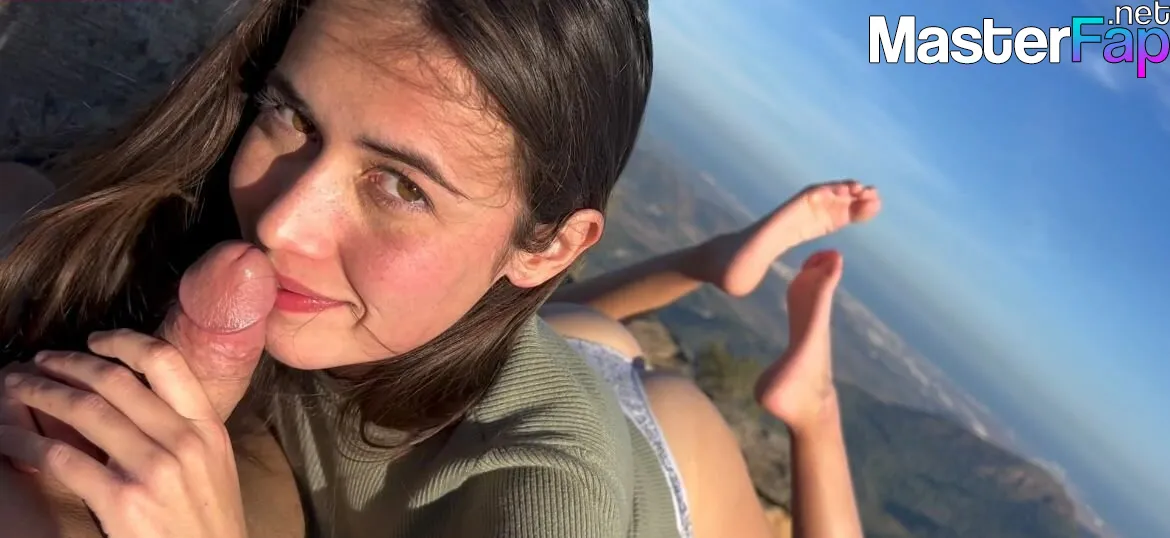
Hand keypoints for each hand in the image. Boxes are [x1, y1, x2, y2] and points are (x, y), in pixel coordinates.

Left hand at [0, 242, 275, 537]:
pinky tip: (9, 439)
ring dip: (38, 393)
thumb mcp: (212, 469)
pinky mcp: (121, 501)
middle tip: (37, 362)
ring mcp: (152, 470)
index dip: (123, 342)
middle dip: (66, 364)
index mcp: (207, 428)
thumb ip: (182, 433)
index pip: (166, 362)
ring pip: (83, 410)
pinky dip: (26, 442)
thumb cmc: (207, 526)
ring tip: (14, 388)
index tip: (95, 340)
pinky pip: (61, 458)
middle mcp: (182, 441)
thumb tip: (134, 404)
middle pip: (115, 380)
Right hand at [754, 250, 844, 435]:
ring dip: (818, 273)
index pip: (817, 305)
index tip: (832, 260)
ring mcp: (810, 327)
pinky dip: (809, 282)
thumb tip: (766, 394)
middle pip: (819, 294)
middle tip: (829, 250)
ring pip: (815, 294)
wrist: (808, 410)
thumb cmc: (789, 401)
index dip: (823, 282)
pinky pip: (807, 300)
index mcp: (808, 339)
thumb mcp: (773, 399)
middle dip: (824, 272)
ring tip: (822, 253)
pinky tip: (807, 270)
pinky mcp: (804, 330)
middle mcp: (813, 328)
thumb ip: (770, 393)